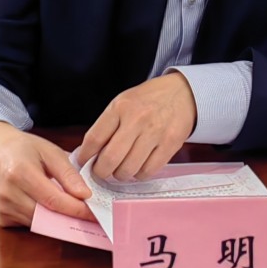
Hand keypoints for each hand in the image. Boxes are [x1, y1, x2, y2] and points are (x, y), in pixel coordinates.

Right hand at [0, 122, 92, 227]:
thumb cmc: (24, 148)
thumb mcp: (50, 151)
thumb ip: (68, 173)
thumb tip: (85, 195)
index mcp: (20, 173)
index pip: (54, 200)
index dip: (77, 209)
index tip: (95, 213)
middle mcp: (8, 194)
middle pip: (47, 215)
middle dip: (71, 218)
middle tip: (92, 217)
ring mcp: (2, 209)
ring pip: (40, 223)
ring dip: (59, 220)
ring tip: (75, 211)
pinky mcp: (2, 218)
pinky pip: (30, 224)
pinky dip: (44, 219)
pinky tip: (51, 208)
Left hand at [76, 72, 196, 181]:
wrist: (182, 92)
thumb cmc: (148, 100)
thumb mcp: (123, 102)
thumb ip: (107, 125)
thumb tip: (88, 153)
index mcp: (121, 107)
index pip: (94, 139)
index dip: (85, 156)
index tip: (84, 162)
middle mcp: (137, 119)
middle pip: (109, 159)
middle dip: (101, 171)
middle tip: (102, 171)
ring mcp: (155, 133)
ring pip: (128, 170)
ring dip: (121, 174)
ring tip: (122, 167)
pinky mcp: (170, 145)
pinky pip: (148, 172)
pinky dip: (139, 174)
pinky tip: (139, 166)